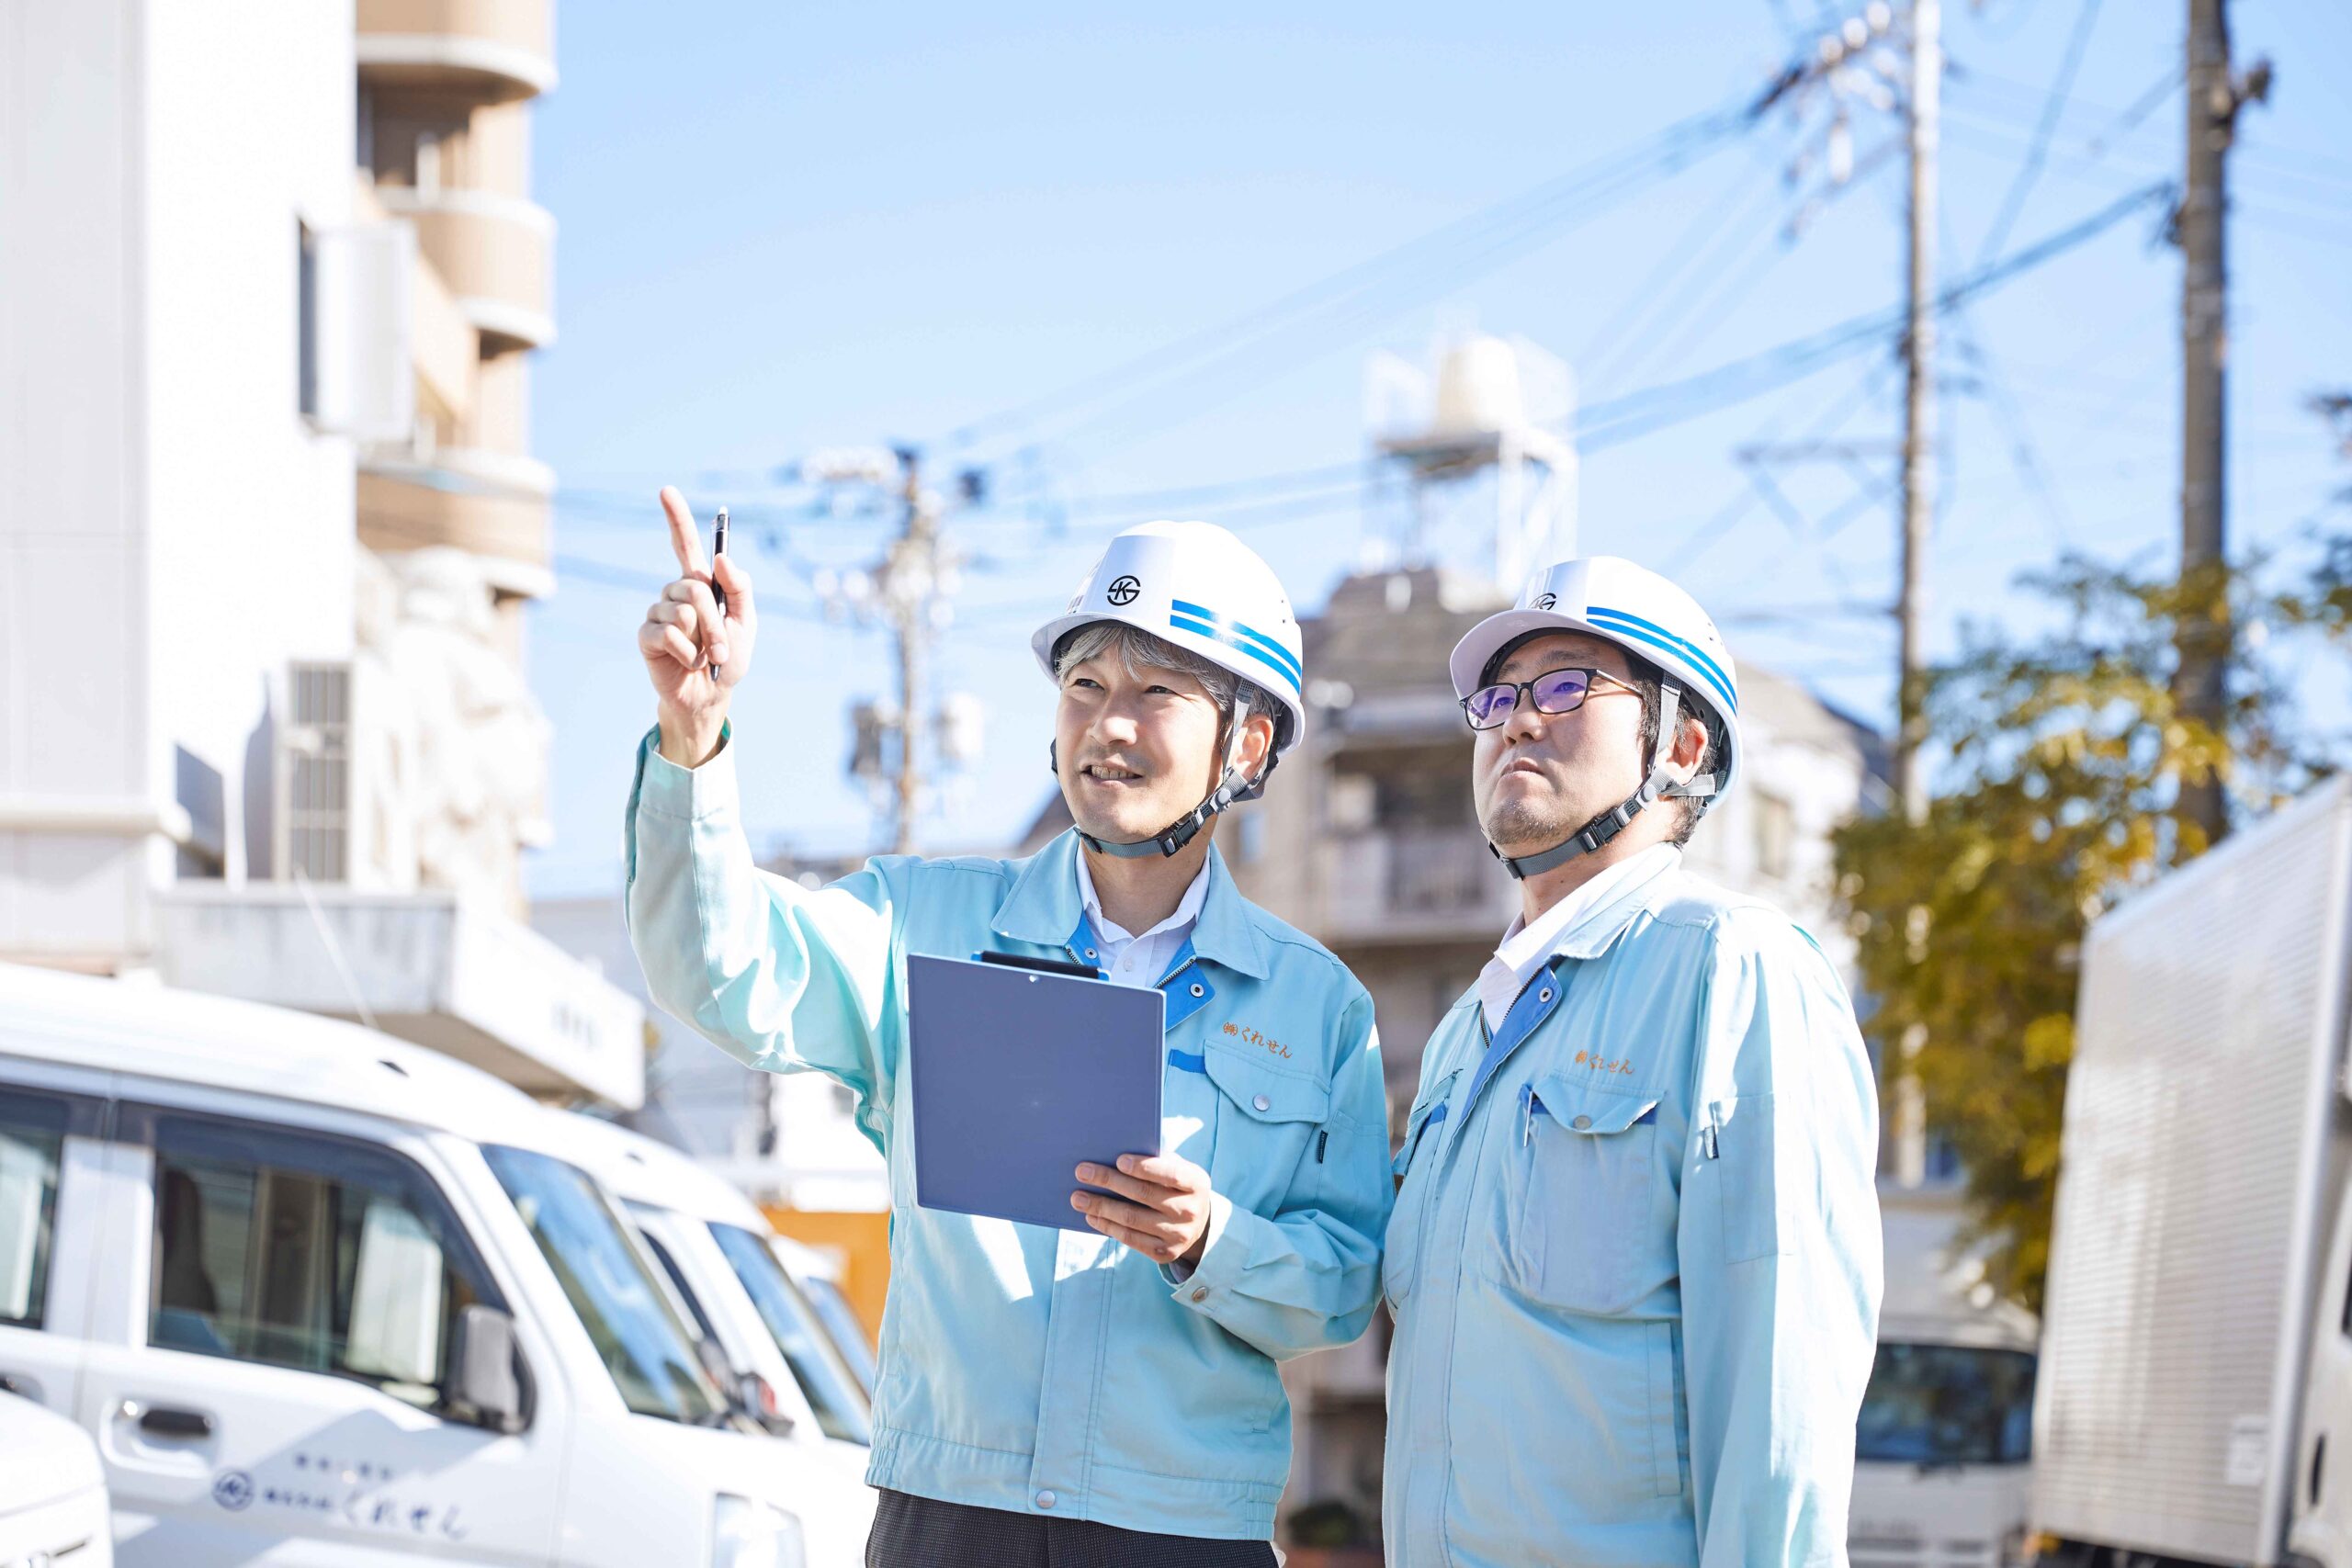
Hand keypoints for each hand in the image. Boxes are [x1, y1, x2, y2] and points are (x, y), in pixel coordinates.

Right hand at [639, 486, 756, 765]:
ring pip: (684, 613)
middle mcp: (675, 593)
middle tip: (722, 647)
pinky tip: (687, 663)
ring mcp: (658, 612)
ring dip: (704, 641)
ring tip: (705, 656)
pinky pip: (669, 634)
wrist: (711, 694)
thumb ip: (739, 588)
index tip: (666, 490)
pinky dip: (687, 653)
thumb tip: (721, 558)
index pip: (683, 543)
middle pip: (695, 588)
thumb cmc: (730, 657)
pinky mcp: (646, 635)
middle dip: (716, 621)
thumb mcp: (746, 621)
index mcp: (700, 584)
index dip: (675, 517)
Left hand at [1072, 1154, 1212, 1266]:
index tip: (1118, 1160)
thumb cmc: (1177, 1187)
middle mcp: (1190, 1210)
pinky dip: (1107, 1226)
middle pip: (1144, 1194)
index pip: (1170, 1173)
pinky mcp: (1164, 1253)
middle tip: (1082, 1172)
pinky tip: (1092, 1216)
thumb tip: (1115, 1154)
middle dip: (1109, 1181)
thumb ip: (1156, 1160)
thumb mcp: (1178, 1169)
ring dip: (1101, 1206)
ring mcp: (1178, 1234)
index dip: (1144, 1167)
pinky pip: (1130, 1239)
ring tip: (1078, 1197)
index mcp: (1196, 1183)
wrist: (1198, 1225)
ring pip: (1132, 1218)